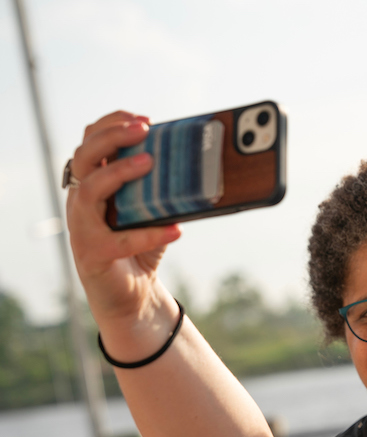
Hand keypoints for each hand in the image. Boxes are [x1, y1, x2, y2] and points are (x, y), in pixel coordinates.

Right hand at [66, 111, 181, 325]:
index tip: (144, 120)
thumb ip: (161, 189)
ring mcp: (82, 227)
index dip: (112, 124)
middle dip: (112, 137)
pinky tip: (175, 229)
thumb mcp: (151, 211)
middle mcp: (81, 200)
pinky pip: (119, 240)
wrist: (130, 295)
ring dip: (119, 172)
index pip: (90, 141)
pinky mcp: (93, 254)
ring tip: (149, 163)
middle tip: (144, 130)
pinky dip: (149, 234)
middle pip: (84, 156)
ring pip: (89, 190)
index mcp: (93, 183)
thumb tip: (194, 165)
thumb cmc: (139, 247)